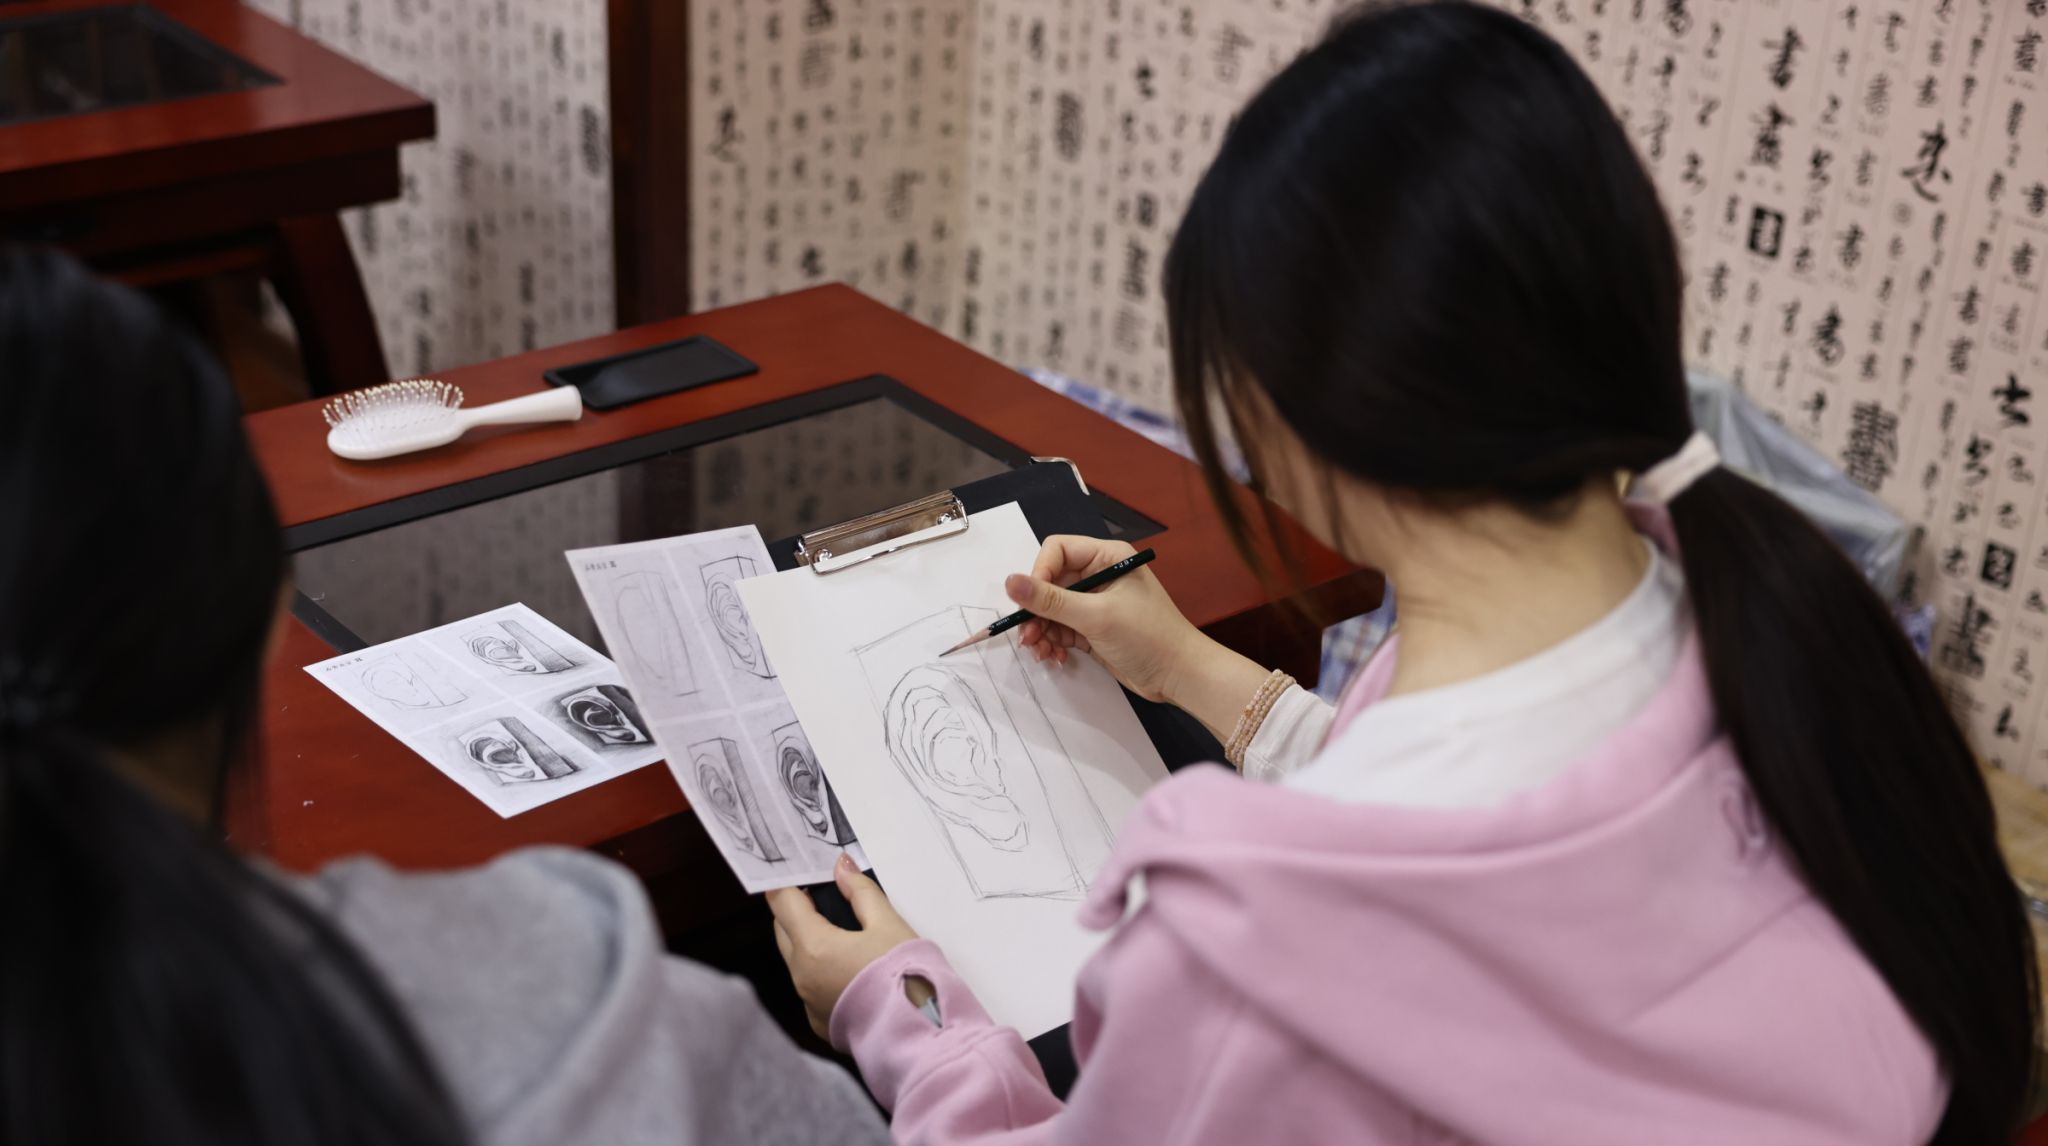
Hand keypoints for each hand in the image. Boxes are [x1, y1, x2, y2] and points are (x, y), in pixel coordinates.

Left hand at [767, 854, 920, 1040]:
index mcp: (813, 947)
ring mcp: (808, 1002)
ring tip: (844, 932)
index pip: (782, 903)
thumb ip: (861, 892)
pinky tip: (850, 968)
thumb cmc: (906, 975)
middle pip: (784, 931)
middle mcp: (802, 976)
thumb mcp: (888, 924)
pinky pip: (810, 987)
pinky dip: (822, 971)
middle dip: (798, 910)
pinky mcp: (819, 1022)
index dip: (789, 882)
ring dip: (809, 942)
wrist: (920, 1033)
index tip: (801, 871)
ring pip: (797, 960)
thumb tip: (841, 868)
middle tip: (827, 897)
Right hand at [1006, 536, 1204, 702]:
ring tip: (1040, 652)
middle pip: (1050, 582)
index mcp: (1107, 557)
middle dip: (1036, 610)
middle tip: (1028, 636)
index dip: (1039, 574)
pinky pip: (1061, 628)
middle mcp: (1100, 575)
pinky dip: (1053, 641)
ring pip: (1052, 609)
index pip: (1057, 551)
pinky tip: (1054, 656)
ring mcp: (1096, 603)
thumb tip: (1011, 582)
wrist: (1179, 675)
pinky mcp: (1093, 628)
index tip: (1029, 601)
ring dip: (1041, 630)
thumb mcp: (1096, 616)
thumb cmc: (1150, 637)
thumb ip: (1051, 600)